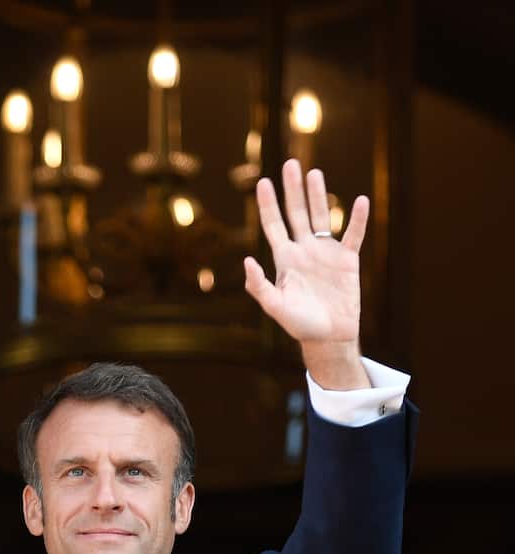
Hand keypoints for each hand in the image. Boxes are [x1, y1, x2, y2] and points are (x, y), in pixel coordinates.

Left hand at [245, 159, 370, 388]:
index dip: (267, 204)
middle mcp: (303, 250)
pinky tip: (359, 201)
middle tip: (290, 163)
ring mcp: (325, 253)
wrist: (327, 337)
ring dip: (318, 196)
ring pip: (321, 217)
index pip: (273, 224)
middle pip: (296, 213)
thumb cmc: (298, 324)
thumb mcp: (274, 306)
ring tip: (314, 173)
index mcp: (284, 258)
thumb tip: (247, 260)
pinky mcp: (347, 260)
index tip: (261, 182)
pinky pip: (353, 235)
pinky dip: (356, 219)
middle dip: (292, 189)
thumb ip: (259, 285)